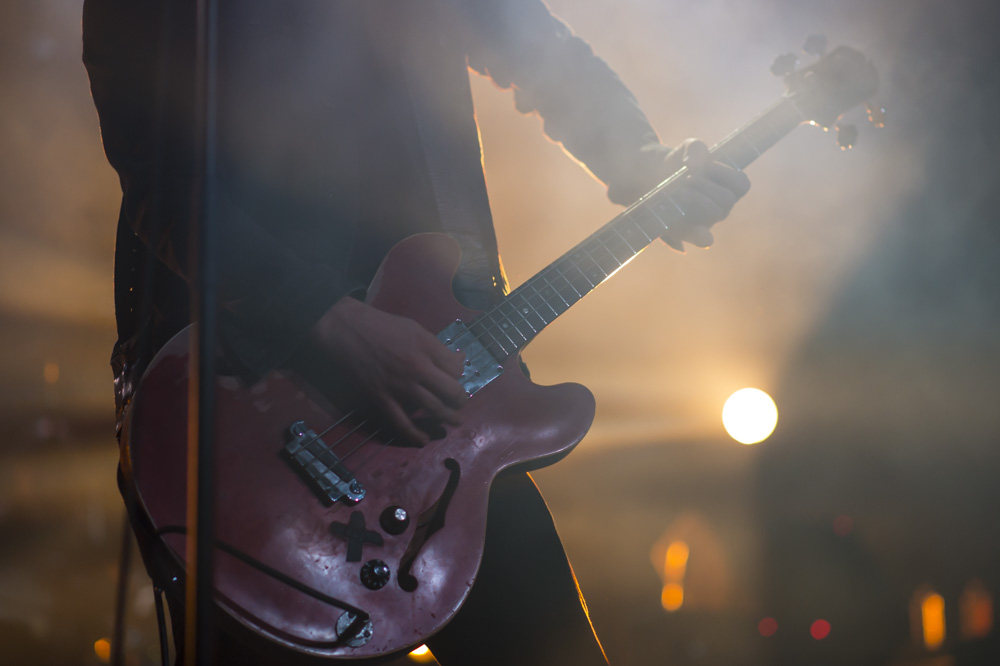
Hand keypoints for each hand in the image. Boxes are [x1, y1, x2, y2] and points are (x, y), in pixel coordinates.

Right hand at [309, 296, 466, 443]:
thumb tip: (458, 360)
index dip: (459, 374)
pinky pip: (402, 422)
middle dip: (460, 399)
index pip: (456, 368)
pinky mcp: (382, 398)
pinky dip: (415, 434)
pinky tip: (424, 439)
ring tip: (455, 421)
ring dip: (448, 418)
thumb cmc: (381, 326)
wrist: (345, 329)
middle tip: (460, 403)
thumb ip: (436, 346)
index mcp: (426, 346)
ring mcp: (400, 385)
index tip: (455, 376)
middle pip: (451, 391)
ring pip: (434, 408)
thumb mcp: (414, 327)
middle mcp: (417, 367)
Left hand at [657, 138, 750, 250]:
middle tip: (686, 177)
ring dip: (697, 198)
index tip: (708, 164)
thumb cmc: (679, 162)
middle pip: (726, 200)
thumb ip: (696, 148)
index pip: (741, 184)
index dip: (727, 173)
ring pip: (714, 214)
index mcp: (729, 187)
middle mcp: (721, 207)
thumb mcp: (688, 147)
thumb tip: (694, 166)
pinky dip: (698, 234)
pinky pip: (700, 237)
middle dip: (706, 185)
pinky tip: (691, 225)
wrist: (654, 174)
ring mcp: (706, 221)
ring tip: (679, 187)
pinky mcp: (687, 232)